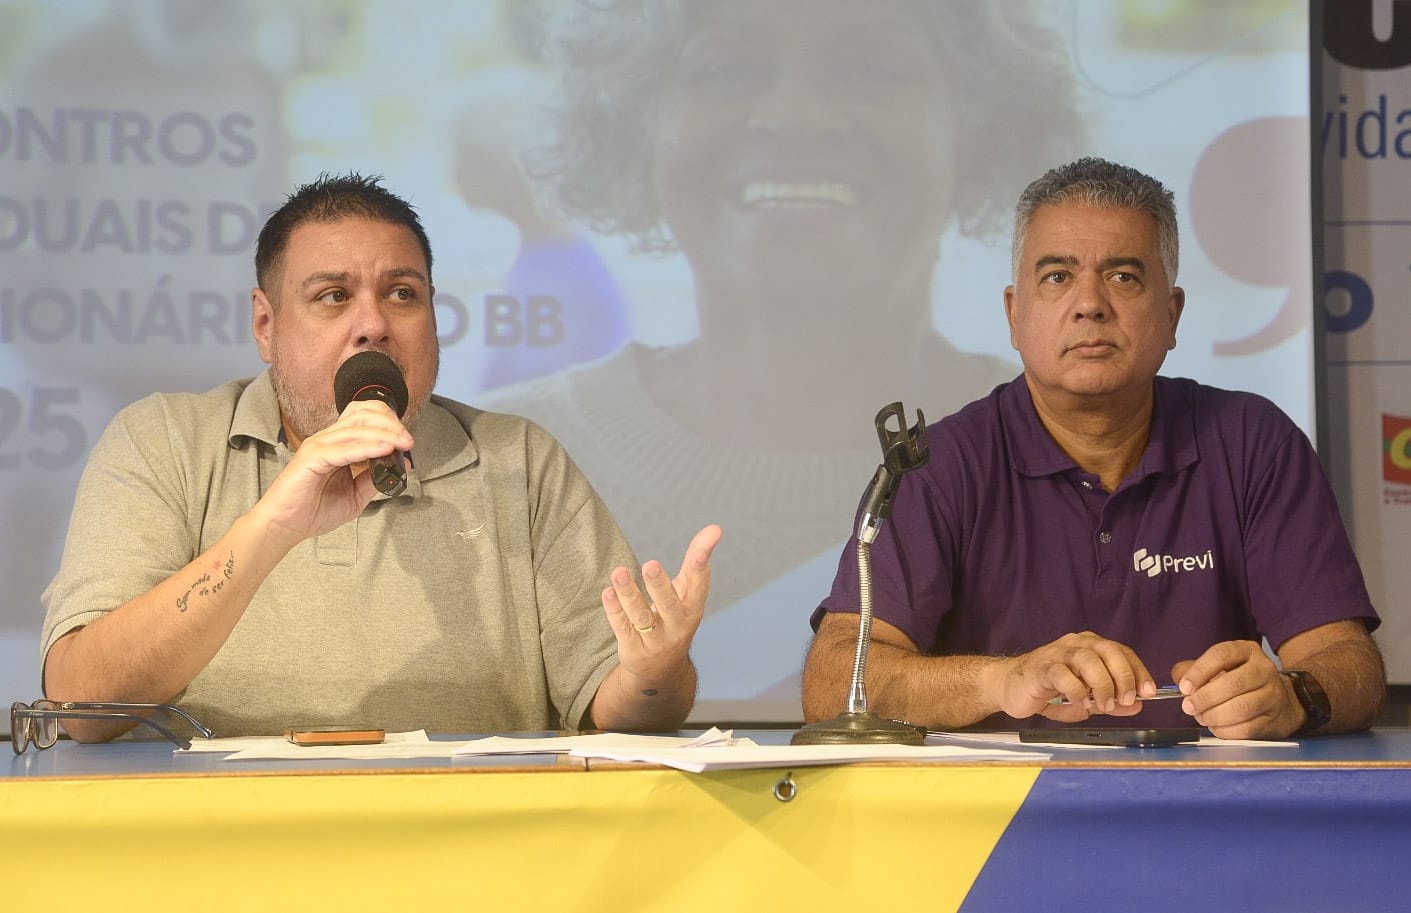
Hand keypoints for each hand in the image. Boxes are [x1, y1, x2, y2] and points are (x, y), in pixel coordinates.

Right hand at [251, 400, 412, 546]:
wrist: (285, 526)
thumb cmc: (314, 510)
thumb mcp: (355, 495)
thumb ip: (374, 479)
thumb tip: (400, 465)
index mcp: (337, 443)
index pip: (365, 416)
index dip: (389, 422)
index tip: (406, 439)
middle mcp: (327, 439)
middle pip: (363, 415)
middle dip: (391, 424)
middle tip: (408, 440)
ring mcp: (318, 446)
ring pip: (356, 430)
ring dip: (384, 434)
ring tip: (402, 444)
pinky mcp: (312, 458)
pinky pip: (344, 449)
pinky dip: (367, 448)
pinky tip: (384, 450)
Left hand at [601, 524, 721, 685]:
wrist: (661, 671)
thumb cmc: (676, 618)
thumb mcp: (687, 592)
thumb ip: (696, 560)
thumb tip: (715, 528)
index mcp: (693, 609)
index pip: (698, 587)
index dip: (700, 567)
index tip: (701, 551)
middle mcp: (677, 626)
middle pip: (669, 605)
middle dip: (660, 585)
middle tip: (651, 564)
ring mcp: (655, 640)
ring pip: (641, 616)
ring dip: (629, 594)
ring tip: (619, 572)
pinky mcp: (633, 649)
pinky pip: (623, 628)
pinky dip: (615, 610)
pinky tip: (608, 592)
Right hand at [984, 631, 1156, 722]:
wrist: (1009, 686)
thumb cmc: (1049, 690)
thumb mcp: (1086, 699)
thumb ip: (1110, 701)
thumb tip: (1137, 705)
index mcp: (1089, 646)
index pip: (1121, 651)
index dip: (1138, 671)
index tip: (1148, 692)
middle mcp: (1075, 644)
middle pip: (1108, 650)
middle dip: (1123, 676)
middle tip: (1125, 699)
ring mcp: (1057, 654)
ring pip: (1088, 659)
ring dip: (1102, 684)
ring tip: (1104, 705)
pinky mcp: (1041, 668)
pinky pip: (1063, 675)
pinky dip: (1077, 692)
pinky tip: (1079, 704)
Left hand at [1173, 641, 1301, 738]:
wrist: (1281, 701)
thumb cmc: (1240, 681)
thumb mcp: (1218, 667)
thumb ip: (1193, 669)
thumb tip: (1179, 679)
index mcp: (1247, 651)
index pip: (1221, 655)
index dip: (1199, 671)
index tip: (1184, 687)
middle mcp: (1264, 670)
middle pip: (1233, 683)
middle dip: (1204, 698)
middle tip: (1188, 707)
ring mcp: (1273, 695)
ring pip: (1241, 708)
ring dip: (1214, 716)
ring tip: (1201, 717)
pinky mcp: (1274, 719)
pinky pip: (1247, 728)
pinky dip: (1225, 730)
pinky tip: (1216, 727)